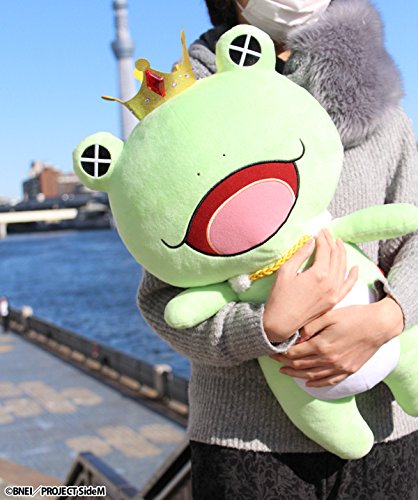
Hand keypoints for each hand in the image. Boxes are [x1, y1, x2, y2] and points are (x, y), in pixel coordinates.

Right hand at [263, 229, 357, 341]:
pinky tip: (354, 268)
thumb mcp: (286, 271)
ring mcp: (334, 293)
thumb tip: (310, 241)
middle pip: (335, 256)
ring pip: (343, 268)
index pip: (325, 249)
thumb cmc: (279, 297)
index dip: (322, 238)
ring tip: (338, 243)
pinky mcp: (334, 301)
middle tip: (326, 234)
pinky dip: (352, 276)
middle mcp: (330, 283)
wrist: (281, 323)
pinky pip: (348, 286)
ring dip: (342, 254)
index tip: (318, 231)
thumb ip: (300, 254)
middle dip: (331, 242)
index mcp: (319, 274)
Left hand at [272, 297, 403, 386]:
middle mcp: (329, 360)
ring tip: (284, 372)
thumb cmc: (354, 316)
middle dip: (284, 363)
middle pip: (300, 365)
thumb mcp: (329, 315)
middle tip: (273, 360)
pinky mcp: (349, 370)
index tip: (271, 350)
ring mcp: (339, 367)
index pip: (294, 354)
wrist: (379, 325)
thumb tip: (296, 336)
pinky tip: (308, 382)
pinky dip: (317, 383)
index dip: (281, 353)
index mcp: (321, 345)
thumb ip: (310, 326)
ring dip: (296, 374)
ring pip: (312, 375)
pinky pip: (329, 381)